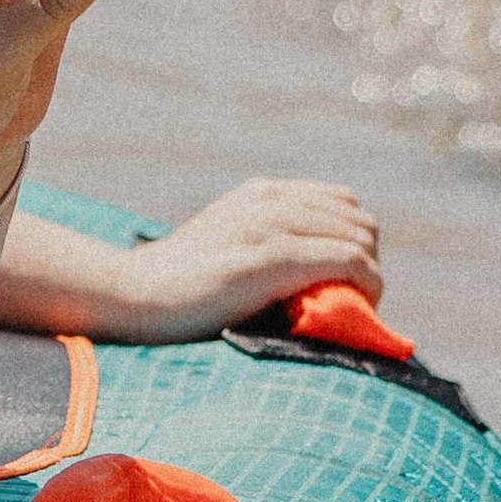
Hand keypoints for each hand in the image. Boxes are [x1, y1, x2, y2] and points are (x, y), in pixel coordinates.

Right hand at [99, 177, 382, 344]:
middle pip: (358, 220)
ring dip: (369, 275)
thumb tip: (312, 281)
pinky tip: (357, 306)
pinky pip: (350, 262)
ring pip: (360, 238)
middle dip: (366, 260)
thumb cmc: (172, 291)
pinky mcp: (274, 257)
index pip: (340, 202)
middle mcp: (270, 199)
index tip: (343, 280)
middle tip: (350, 300)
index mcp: (259, 194)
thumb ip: (263, 246)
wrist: (131, 297)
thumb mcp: (224, 249)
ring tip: (353, 306)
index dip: (352, 240)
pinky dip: (366, 285)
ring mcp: (272, 225)